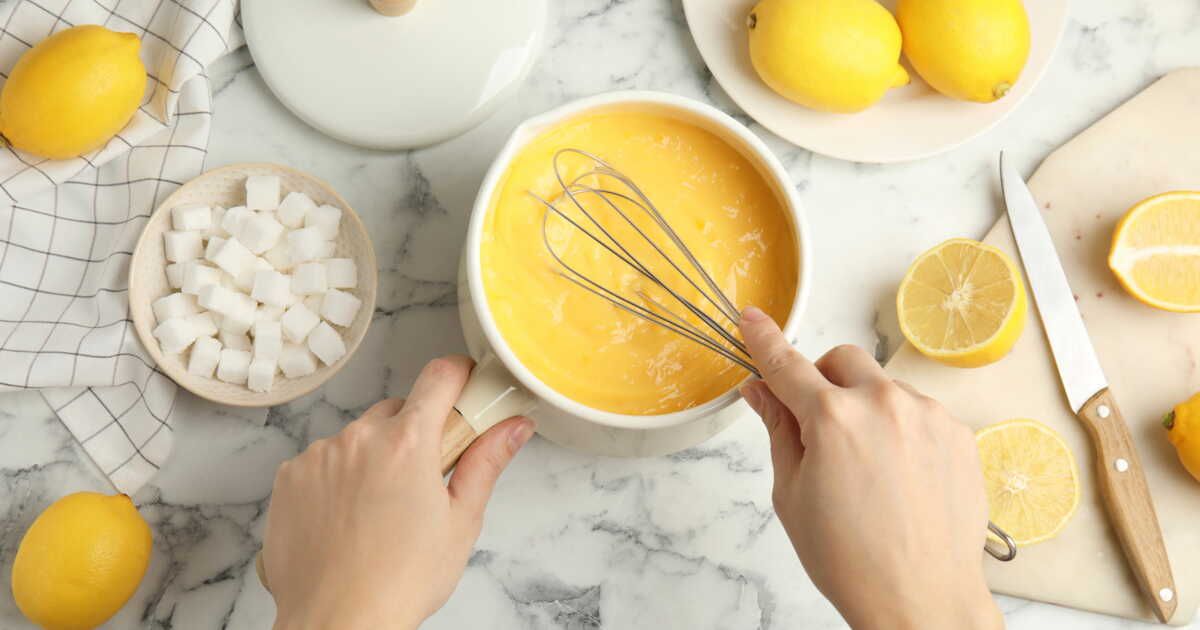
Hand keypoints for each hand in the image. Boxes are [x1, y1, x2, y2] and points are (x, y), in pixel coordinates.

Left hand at [262, 356, 534, 629]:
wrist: (336, 622)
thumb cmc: (400, 581)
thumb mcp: (460, 522)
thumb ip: (486, 462)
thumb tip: (514, 426)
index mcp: (408, 443)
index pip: (440, 375)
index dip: (459, 376)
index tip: (466, 389)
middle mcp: (358, 438)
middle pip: (398, 410)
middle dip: (416, 434)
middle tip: (424, 481)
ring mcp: (319, 456)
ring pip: (358, 437)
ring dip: (373, 457)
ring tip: (380, 511)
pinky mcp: (289, 477)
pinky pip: (323, 460)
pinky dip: (338, 477)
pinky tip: (348, 517)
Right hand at [738, 307, 1001, 629]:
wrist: (921, 599)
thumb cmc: (849, 558)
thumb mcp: (793, 494)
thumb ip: (779, 430)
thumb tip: (761, 391)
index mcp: (832, 419)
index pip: (787, 365)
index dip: (763, 341)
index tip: (751, 320)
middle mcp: (884, 404)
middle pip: (842, 359)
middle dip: (823, 380)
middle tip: (816, 424)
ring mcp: (928, 416)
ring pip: (884, 386)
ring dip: (866, 408)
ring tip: (866, 468)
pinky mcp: (958, 433)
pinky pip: (919, 412)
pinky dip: (900, 430)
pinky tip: (897, 476)